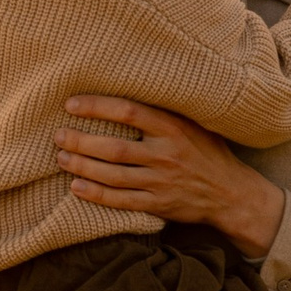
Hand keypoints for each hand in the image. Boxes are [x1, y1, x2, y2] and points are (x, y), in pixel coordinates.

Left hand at [54, 99, 286, 256]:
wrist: (232, 194)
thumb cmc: (209, 152)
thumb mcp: (195, 123)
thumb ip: (165, 110)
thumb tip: (130, 85)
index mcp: (174, 128)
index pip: (129, 112)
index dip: (97, 107)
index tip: (72, 104)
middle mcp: (166, 155)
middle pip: (115, 148)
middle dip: (81, 141)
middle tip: (58, 135)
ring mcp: (162, 183)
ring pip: (114, 175)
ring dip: (83, 167)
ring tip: (61, 158)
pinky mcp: (159, 205)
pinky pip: (122, 201)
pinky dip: (97, 195)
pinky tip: (77, 187)